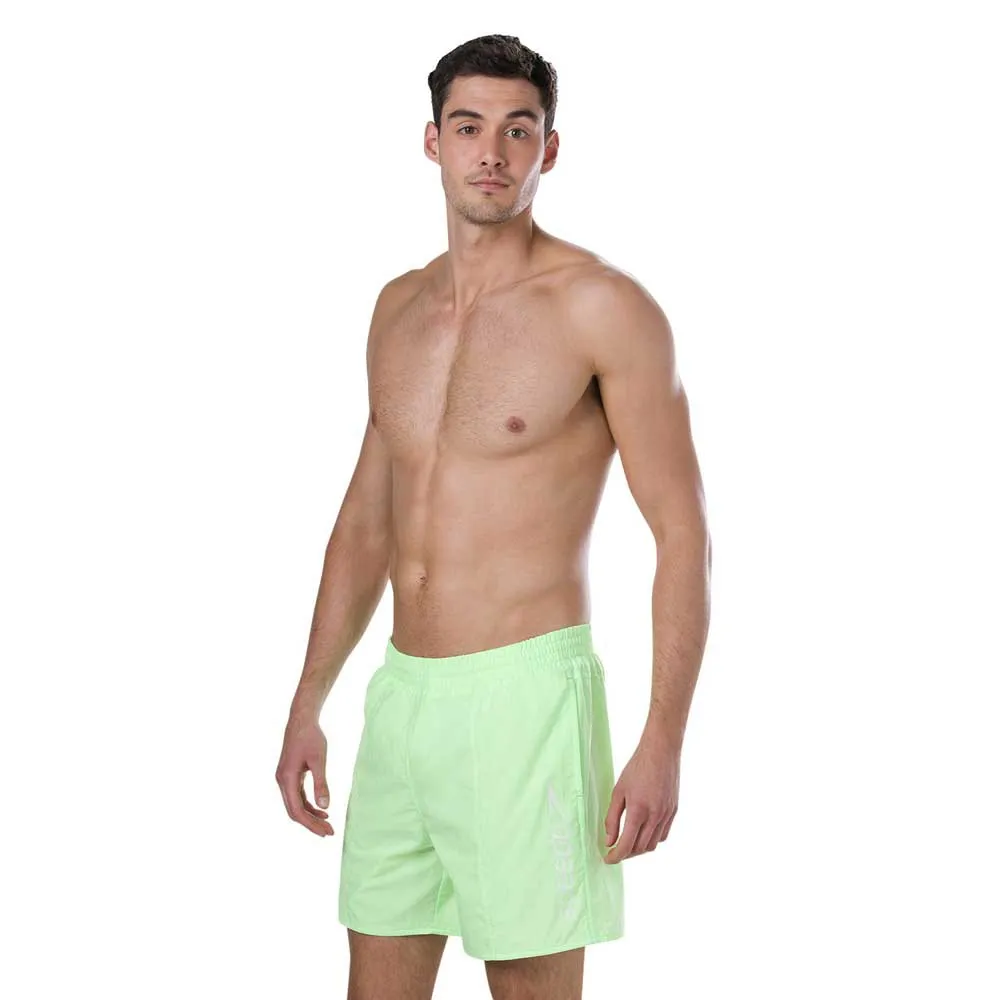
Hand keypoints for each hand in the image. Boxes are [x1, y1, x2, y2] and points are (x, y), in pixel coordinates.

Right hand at [275, 714, 334, 836]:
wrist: (302, 720)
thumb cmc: (311, 737)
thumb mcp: (319, 760)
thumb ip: (321, 783)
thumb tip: (325, 807)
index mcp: (286, 779)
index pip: (296, 811)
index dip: (311, 824)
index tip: (326, 831)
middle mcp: (282, 782)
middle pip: (294, 811)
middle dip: (311, 823)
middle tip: (329, 832)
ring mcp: (284, 779)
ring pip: (295, 805)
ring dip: (310, 815)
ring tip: (327, 824)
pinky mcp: (290, 775)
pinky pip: (297, 796)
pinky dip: (308, 805)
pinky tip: (322, 809)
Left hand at [603, 732, 678, 863]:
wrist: (661, 752)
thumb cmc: (637, 768)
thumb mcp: (618, 791)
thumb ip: (612, 818)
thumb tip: (609, 840)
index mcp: (638, 811)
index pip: (626, 845)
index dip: (616, 856)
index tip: (607, 859)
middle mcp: (655, 816)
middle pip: (640, 848)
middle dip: (626, 854)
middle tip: (615, 850)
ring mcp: (667, 815)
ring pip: (654, 844)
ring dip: (640, 849)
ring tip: (628, 843)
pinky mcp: (674, 811)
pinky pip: (663, 835)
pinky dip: (653, 839)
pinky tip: (644, 833)